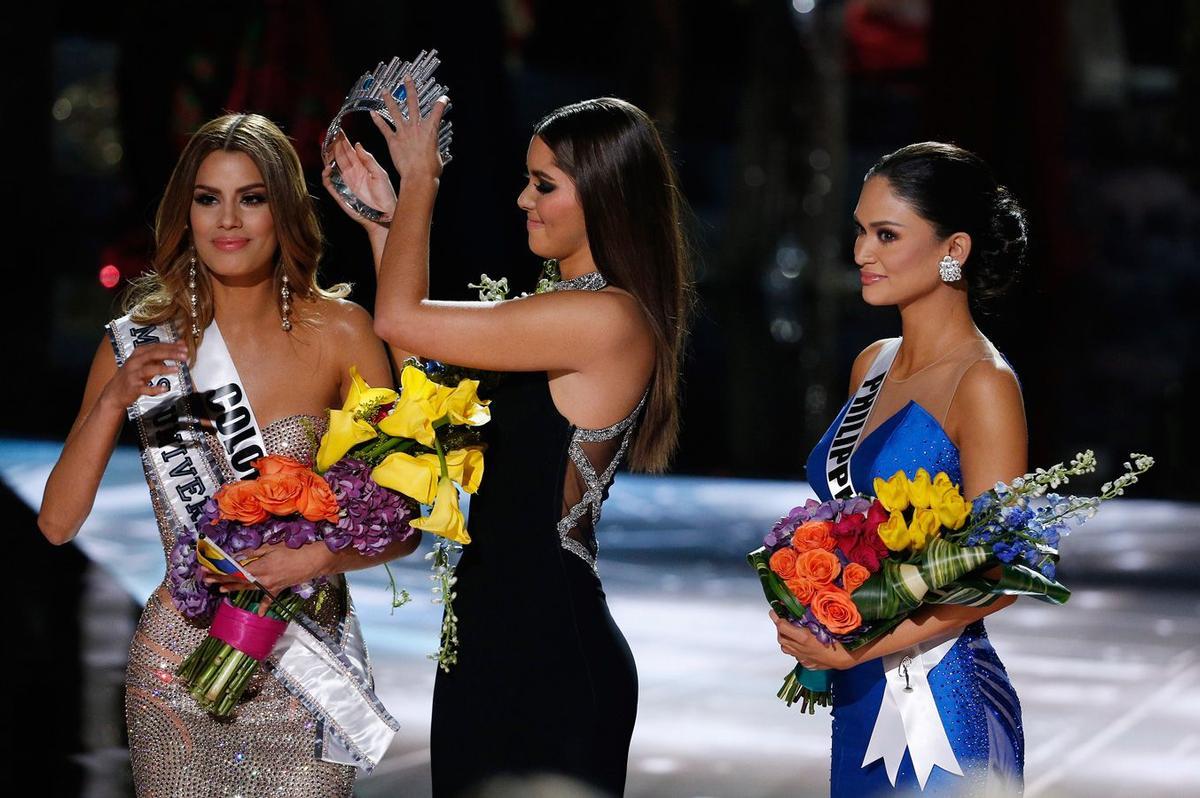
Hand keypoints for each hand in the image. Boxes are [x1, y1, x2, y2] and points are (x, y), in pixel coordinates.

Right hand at [99, 342, 188, 410]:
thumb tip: (180, 344)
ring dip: (163, 368)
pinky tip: (164, 388)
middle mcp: (135, 362)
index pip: (156, 346)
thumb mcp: (146, 362)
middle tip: (184, 356)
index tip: (184, 347)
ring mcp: (133, 374)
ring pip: (148, 369)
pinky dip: (155, 389)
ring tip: (176, 369)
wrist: (115, 392)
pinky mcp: (133, 387)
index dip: (171, 346)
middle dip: (170, 354)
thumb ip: (162, 354)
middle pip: (153, 354)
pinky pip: (145, 388)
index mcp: (138, 353)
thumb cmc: (133, 375)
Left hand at [203, 541, 334, 598]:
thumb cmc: (294, 550)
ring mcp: (270, 586)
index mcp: (259, 567)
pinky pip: (269, 599)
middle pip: (237, 581)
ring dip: (234, 589)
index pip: (233, 571)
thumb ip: (253, 552)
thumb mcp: (272, 547)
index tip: (207, 571)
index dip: (219, 571)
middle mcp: (261, 579)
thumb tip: (238, 556)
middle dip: (221, 580)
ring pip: (248, 589)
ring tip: (222, 590)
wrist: (313, 561)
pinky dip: (264, 607)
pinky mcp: (278, 589)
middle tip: (207, 581)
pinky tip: (258, 614)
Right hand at [321, 131, 396, 227]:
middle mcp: (351, 173)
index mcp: (361, 167)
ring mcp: (345, 183)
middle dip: (333, 145)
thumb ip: (368, 160)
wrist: (385, 215)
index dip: (343, 141)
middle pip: (338, 156)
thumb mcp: (380, 174)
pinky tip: (328, 168)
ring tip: (326, 148)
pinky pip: (329, 183)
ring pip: (332, 167)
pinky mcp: (340, 193)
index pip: (349, 151)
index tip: (338, 131)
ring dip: (327, 158)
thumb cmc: (386, 196)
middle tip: (329, 135)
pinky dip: (326, 176)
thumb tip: (358, 144)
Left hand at [375, 77, 448, 183]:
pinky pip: (384, 128)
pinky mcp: (393, 141)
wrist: (419, 176)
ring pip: (395, 112)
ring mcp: (404, 132)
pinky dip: (378, 121)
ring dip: (389, 100)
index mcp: (430, 130)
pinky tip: (372, 113)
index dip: (441, 103)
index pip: (438, 111)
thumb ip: (433, 148)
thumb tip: (432, 150)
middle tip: (407, 78)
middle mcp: (416, 127)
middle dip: (410, 89)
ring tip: (384, 90)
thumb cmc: (430, 169)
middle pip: (413, 103)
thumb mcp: (437, 154)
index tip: (443, 98)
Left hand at [770, 610, 855, 670]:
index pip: (782, 627)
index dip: (776, 618)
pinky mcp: (808, 664)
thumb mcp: (825, 622)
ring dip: (785, 640)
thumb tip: (802, 605)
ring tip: (788, 632)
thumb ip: (812, 615)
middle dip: (779, 629)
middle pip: (782, 639)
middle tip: (780, 620)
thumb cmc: (839, 636)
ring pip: (786, 649)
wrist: (849, 656)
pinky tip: (799, 644)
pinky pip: (796, 656)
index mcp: (804, 637)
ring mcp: (804, 658)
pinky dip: (794, 649)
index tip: (773, 611)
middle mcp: (801, 648)